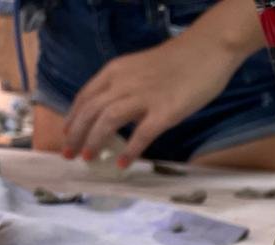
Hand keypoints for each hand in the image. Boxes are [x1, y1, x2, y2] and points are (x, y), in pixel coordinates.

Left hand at [62, 34, 242, 167]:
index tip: (68, 134)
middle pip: (90, 111)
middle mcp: (123, 83)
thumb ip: (128, 88)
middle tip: (69, 154)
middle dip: (76, 134)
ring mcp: (143, 97)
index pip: (85, 96)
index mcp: (116, 71)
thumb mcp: (142, 69)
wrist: (206, 50)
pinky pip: (141, 134)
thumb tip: (122, 113)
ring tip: (87, 158)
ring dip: (94, 141)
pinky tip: (123, 164)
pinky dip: (130, 151)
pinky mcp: (164, 112)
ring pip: (107, 121)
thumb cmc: (179, 60)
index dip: (73, 118)